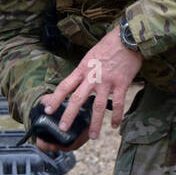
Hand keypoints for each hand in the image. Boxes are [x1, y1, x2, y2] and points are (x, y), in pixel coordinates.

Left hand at [41, 26, 142, 142]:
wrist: (127, 38)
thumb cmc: (109, 45)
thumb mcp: (90, 55)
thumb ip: (84, 70)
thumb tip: (77, 82)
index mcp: (83, 69)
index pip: (65, 86)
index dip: (55, 99)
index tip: (48, 110)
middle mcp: (92, 76)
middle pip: (77, 99)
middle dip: (69, 115)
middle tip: (63, 128)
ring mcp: (107, 81)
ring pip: (98, 106)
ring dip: (95, 123)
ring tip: (92, 136)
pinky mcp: (122, 83)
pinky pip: (118, 103)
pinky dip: (116, 116)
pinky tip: (115, 125)